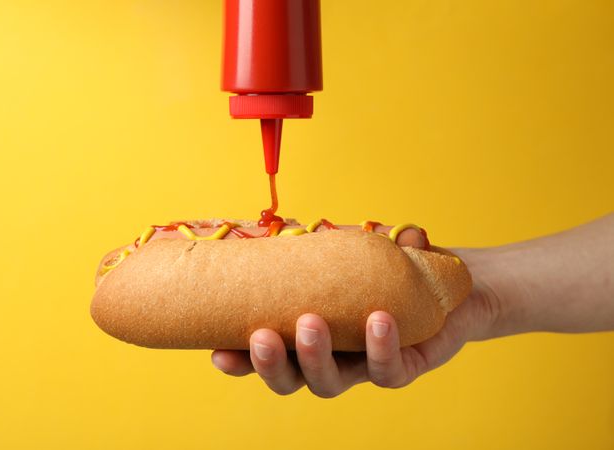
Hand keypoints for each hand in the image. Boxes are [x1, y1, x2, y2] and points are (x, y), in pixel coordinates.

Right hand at [211, 249, 501, 396]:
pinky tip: (377, 320)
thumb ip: (323, 244)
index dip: (242, 363)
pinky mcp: (403, 368)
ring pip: (331, 384)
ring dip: (316, 357)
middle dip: (271, 365)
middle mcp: (330, 358)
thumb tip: (291, 226)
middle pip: (292, 380)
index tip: (217, 354)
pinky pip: (387, 370)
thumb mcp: (348, 254)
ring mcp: (363, 367)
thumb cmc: (385, 269)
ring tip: (310, 323)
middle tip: (261, 336)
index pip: (267, 357)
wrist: (443, 282)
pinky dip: (380, 347)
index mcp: (307, 336)